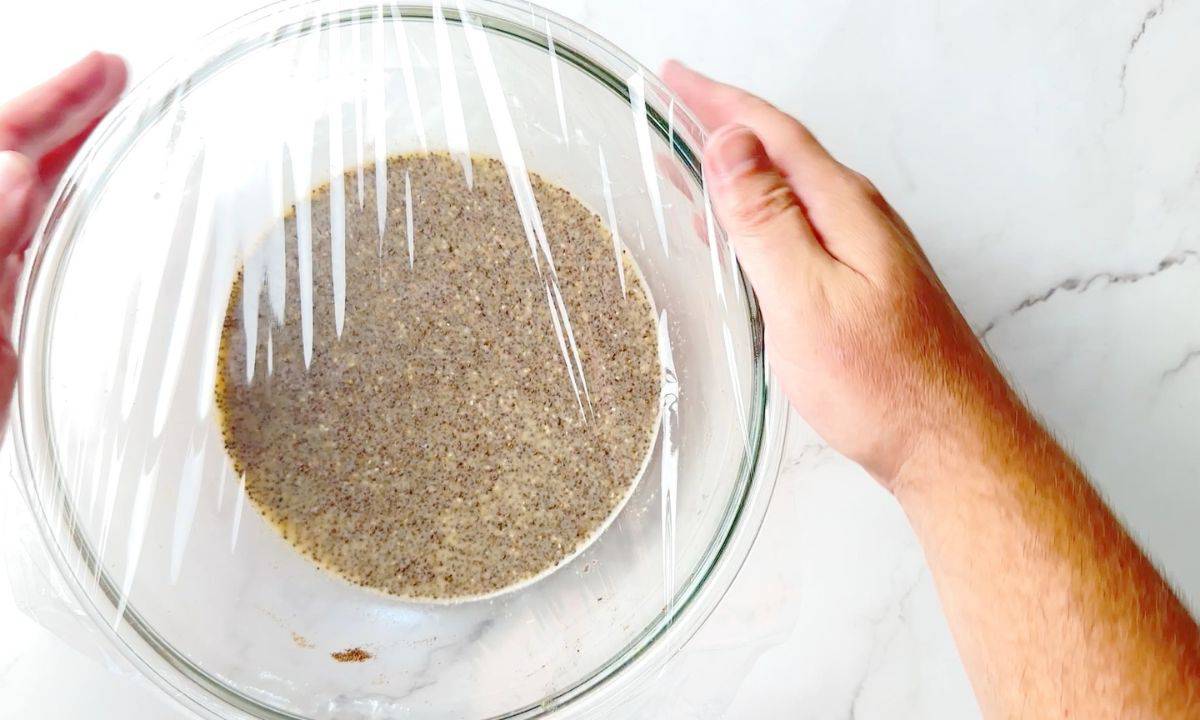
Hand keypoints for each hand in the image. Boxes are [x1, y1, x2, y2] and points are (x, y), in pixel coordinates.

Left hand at [0, 52, 126, 425]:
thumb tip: (12, 173)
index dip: (47, 105)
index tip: (103, 73)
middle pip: (9, 167)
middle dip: (63, 119)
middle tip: (116, 81)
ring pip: (29, 212)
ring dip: (72, 164)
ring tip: (114, 127)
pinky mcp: (8, 338)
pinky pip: (44, 263)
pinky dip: (77, 227)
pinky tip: (102, 221)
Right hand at [663, 61, 1015, 487]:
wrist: (949, 444)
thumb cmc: (886, 386)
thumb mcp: (807, 297)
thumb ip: (767, 220)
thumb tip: (731, 145)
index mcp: (844, 210)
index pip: (772, 134)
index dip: (719, 100)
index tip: (675, 78)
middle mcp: (857, 221)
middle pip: (779, 154)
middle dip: (722, 124)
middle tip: (673, 105)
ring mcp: (861, 254)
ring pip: (785, 192)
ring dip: (733, 172)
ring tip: (687, 162)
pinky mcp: (858, 286)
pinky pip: (795, 230)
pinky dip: (753, 217)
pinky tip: (734, 235)